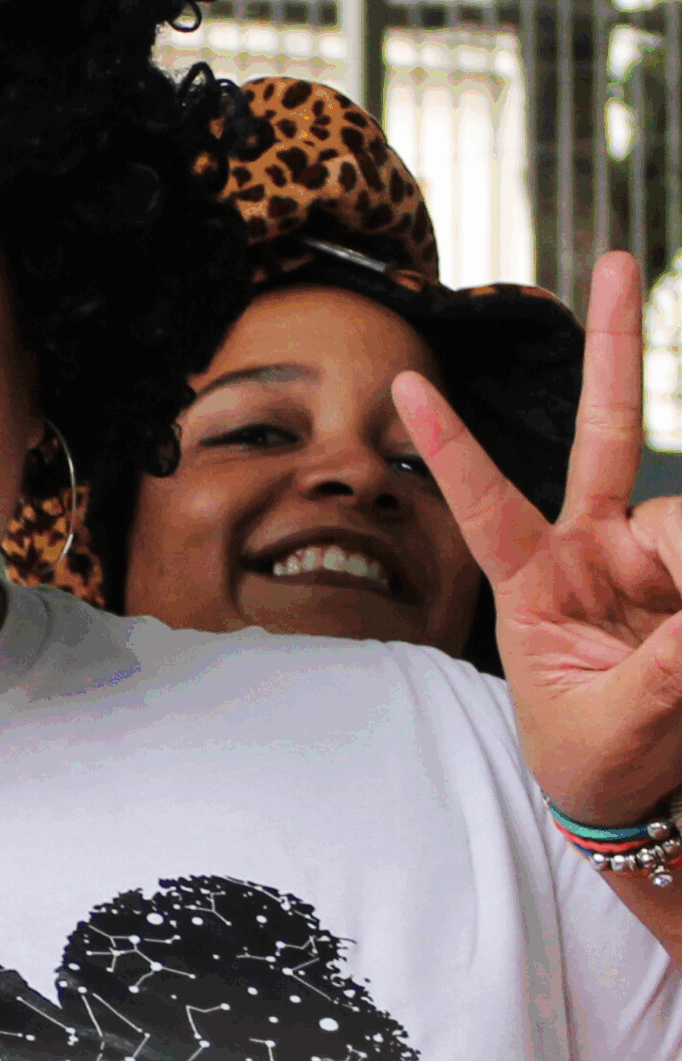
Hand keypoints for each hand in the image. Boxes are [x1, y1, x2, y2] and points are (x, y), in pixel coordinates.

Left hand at [396, 251, 681, 823]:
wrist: (645, 798)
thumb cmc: (597, 761)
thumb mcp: (612, 726)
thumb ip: (664, 673)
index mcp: (534, 585)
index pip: (487, 504)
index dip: (452, 447)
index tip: (405, 384)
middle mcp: (593, 551)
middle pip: (609, 440)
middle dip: (611, 347)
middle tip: (621, 262)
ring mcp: (653, 556)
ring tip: (674, 649)